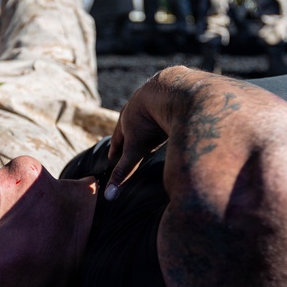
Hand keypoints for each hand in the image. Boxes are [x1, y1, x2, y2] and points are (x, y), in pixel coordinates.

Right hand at [105, 71, 176, 199]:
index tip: (112, 158)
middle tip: (128, 145)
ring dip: (150, 124)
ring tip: (152, 133)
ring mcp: (156, 99)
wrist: (169, 90)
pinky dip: (170, 115)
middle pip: (132, 125)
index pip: (118, 138)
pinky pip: (171, 107)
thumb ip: (124, 171)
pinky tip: (178, 119)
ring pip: (150, 115)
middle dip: (130, 136)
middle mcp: (139, 107)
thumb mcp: (135, 148)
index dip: (116, 150)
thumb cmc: (148, 121)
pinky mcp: (174, 94)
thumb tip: (108, 196)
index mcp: (127, 119)